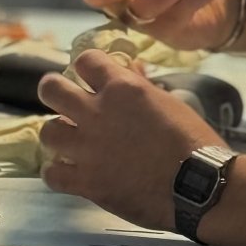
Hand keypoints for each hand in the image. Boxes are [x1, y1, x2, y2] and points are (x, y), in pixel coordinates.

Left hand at [39, 51, 219, 228]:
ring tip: (70, 141)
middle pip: (52, 89)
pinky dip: (58, 173)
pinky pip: (52, 174)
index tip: (91, 75)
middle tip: (64, 100)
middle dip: (55, 91)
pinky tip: (70, 173)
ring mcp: (87, 149)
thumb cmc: (193, 140)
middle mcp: (97, 113)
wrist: (198, 185)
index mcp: (122, 88)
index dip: (87, 66)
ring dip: (59, 134)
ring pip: (47, 131)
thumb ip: (141, 86)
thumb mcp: (170, 103)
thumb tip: (129, 70)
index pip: (86, 60)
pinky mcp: (85, 182)